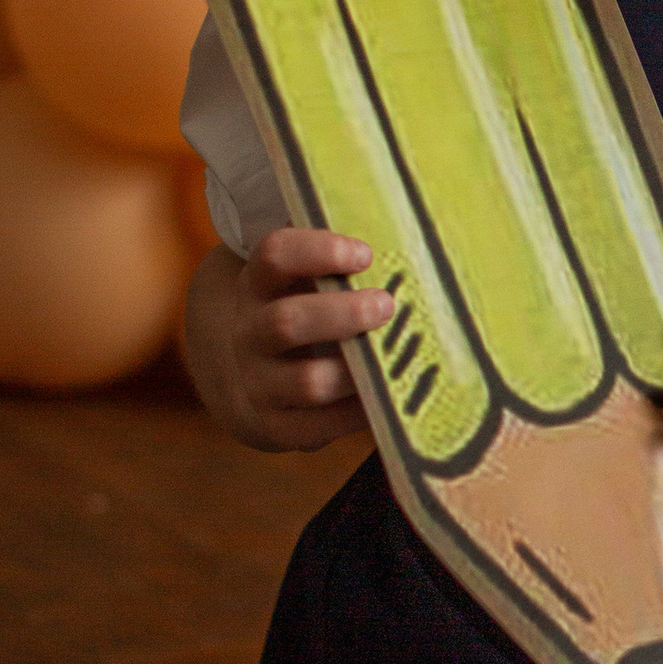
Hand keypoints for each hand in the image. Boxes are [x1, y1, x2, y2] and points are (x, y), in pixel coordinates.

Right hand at [191, 227, 393, 452]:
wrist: (249, 378)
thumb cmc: (302, 311)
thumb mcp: (303, 280)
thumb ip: (340, 261)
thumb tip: (413, 236)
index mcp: (258, 285)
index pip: (273, 256)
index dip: (317, 251)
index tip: (364, 253)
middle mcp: (251, 333)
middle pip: (286, 323)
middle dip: (342, 314)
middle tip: (386, 305)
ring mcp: (260, 383)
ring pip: (308, 382)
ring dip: (356, 370)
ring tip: (394, 360)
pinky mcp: (277, 426)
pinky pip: (319, 427)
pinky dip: (358, 414)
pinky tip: (388, 398)